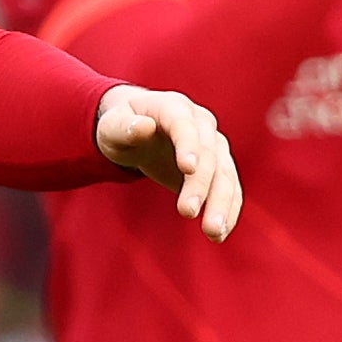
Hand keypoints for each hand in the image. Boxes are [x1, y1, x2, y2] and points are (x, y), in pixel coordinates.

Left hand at [95, 85, 240, 241]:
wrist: (139, 129)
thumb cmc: (122, 127)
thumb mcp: (112, 126)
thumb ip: (124, 127)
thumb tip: (144, 127)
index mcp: (174, 107)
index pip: (184, 125)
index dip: (188, 145)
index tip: (187, 169)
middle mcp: (201, 123)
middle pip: (208, 154)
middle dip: (200, 184)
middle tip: (187, 213)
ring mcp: (214, 145)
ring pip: (226, 174)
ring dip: (222, 203)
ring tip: (214, 233)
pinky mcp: (219, 168)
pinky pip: (230, 189)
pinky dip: (228, 210)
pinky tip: (220, 234)